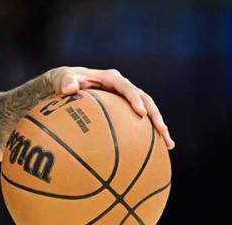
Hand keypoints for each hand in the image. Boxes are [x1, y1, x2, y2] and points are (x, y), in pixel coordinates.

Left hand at [48, 66, 174, 149]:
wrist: (66, 85)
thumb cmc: (64, 80)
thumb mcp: (63, 78)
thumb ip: (66, 82)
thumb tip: (69, 89)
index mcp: (111, 78)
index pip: (126, 87)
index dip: (134, 99)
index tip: (140, 113)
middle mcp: (122, 88)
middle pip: (145, 100)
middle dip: (155, 115)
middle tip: (162, 132)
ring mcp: (126, 99)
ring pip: (148, 112)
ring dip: (158, 127)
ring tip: (168, 145)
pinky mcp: (125, 110)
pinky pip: (139, 122)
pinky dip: (148, 135)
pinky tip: (157, 152)